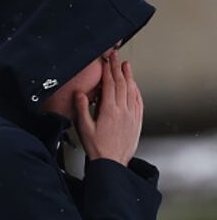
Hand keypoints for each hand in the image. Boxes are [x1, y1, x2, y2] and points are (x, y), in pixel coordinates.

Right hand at [74, 49, 142, 166]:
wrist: (112, 163)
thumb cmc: (97, 148)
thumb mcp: (84, 128)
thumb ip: (82, 109)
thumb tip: (80, 94)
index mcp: (109, 110)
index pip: (110, 84)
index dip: (108, 70)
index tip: (106, 61)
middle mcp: (123, 111)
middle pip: (122, 84)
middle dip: (118, 68)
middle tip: (116, 57)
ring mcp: (132, 116)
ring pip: (132, 91)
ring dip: (129, 76)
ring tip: (126, 66)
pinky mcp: (136, 121)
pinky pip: (139, 102)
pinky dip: (136, 91)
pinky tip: (134, 87)